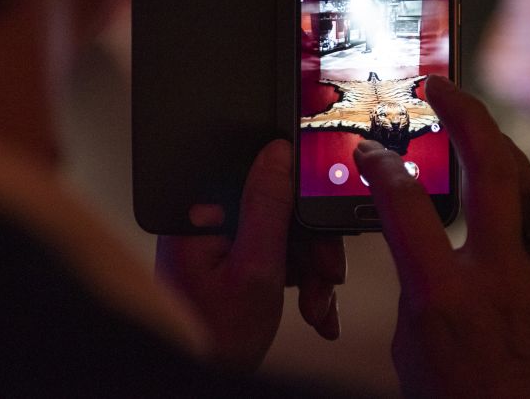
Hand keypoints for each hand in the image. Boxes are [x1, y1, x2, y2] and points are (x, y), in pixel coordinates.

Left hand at [156, 139, 345, 372]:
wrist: (201, 380)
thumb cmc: (213, 336)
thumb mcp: (255, 269)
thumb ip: (267, 207)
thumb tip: (278, 152)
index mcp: (203, 213)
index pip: (261, 178)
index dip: (301, 197)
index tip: (325, 221)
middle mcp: (210, 222)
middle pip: (280, 209)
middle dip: (313, 247)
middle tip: (327, 275)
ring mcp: (223, 243)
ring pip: (286, 236)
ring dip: (312, 271)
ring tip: (318, 305)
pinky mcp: (235, 263)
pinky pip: (278, 257)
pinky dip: (301, 281)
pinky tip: (314, 308)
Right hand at [354, 75, 529, 398]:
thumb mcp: (409, 342)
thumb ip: (412, 280)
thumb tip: (415, 243)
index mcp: (445, 294)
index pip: (404, 204)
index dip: (380, 166)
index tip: (368, 151)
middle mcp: (499, 274)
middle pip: (491, 166)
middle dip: (465, 114)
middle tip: (442, 88)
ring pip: (526, 179)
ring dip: (495, 140)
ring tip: (468, 122)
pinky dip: (514, 180)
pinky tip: (497, 179)